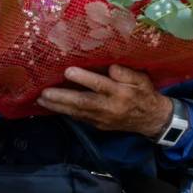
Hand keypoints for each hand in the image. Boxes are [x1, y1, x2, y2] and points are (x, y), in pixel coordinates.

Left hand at [35, 65, 172, 137]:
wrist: (151, 120)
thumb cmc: (144, 94)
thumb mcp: (141, 79)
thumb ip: (125, 73)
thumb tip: (109, 68)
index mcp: (121, 93)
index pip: (100, 85)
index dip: (83, 79)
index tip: (67, 71)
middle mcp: (109, 107)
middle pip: (83, 102)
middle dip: (61, 97)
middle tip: (44, 92)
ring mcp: (102, 119)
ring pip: (77, 113)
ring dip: (57, 107)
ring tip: (41, 100)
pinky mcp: (97, 125)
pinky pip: (78, 118)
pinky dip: (64, 112)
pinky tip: (51, 107)